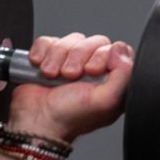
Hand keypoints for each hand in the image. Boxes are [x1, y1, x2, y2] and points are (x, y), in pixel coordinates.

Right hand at [5, 33, 134, 142]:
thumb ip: (123, 76)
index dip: (102, 55)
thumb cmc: (69, 117)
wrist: (37, 120)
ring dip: (57, 57)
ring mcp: (71, 62)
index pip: (117, 49)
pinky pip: (48, 41)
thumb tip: (121, 50)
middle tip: (70, 76)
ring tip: (53, 76)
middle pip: (94, 41)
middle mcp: (94, 70)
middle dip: (77, 56)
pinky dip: (42, 52)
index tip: (91, 71)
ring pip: (71, 40)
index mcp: (112, 80)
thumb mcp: (105, 101)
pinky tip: (41, 69)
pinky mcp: (50, 57)